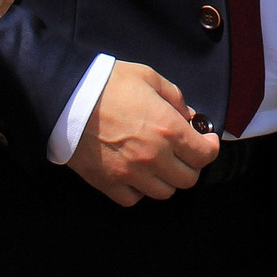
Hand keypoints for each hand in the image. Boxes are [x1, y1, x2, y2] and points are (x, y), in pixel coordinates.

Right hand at [65, 60, 219, 205]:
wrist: (66, 97)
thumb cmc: (109, 83)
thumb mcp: (149, 78)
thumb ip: (176, 98)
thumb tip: (189, 116)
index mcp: (169, 130)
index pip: (205, 155)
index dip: (210, 147)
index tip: (206, 140)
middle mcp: (154, 157)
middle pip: (188, 179)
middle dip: (190, 164)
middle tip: (182, 151)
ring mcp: (130, 174)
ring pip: (163, 192)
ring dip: (166, 179)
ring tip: (158, 163)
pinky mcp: (108, 183)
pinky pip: (133, 198)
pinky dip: (138, 190)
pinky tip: (135, 174)